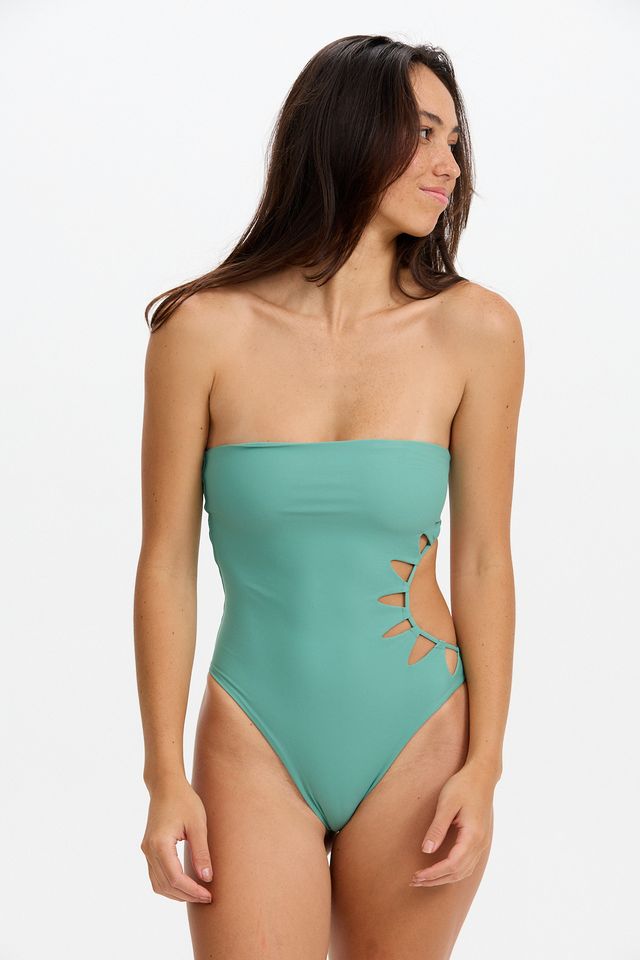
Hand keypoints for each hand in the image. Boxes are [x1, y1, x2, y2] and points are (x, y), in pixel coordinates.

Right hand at [140, 777, 212, 902]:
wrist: (166, 785)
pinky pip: (156, 875)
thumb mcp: (198, 825)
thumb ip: (201, 852)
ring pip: (158, 884)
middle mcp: (149, 850)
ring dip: (176, 893)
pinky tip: (185, 884)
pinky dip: (169, 885)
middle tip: (206, 897)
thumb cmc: (184, 800)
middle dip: (186, 895)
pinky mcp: (148, 849)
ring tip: (197, 893)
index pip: (175, 878)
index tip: (208, 895)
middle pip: (165, 885)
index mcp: (160, 844)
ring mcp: (146, 850)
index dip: (192, 890)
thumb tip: (207, 879)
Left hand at [410, 760, 495, 886]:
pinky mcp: (480, 840)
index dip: (433, 874)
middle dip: (436, 880)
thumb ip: (437, 828)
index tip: (416, 876)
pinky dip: (453, 872)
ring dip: (444, 878)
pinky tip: (441, 870)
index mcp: (472, 836)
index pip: (452, 865)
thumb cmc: (463, 786)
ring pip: (464, 872)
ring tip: (424, 878)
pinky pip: (468, 864)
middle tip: (414, 881)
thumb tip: (426, 850)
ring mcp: (482, 843)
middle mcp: (480, 844)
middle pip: (458, 873)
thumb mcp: (447, 803)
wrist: (482, 776)